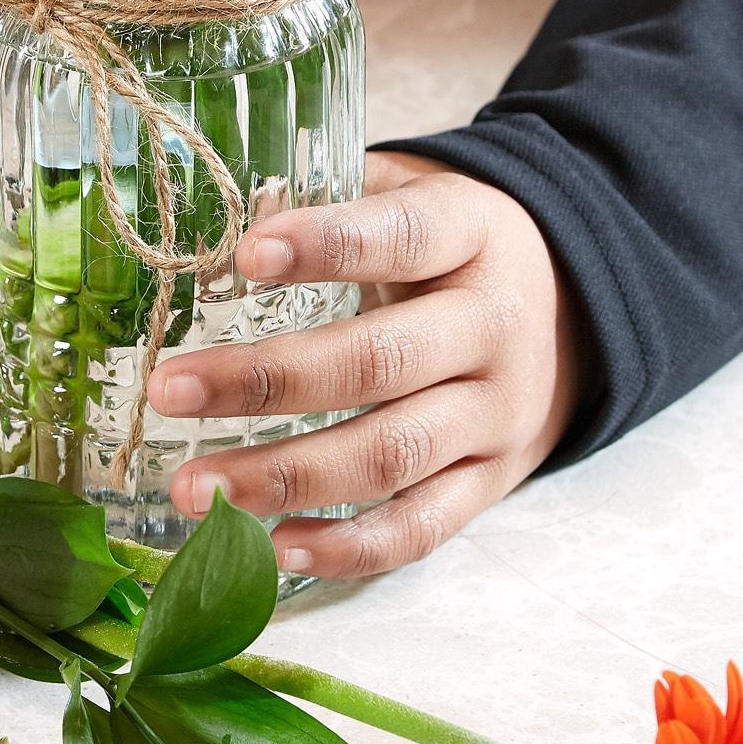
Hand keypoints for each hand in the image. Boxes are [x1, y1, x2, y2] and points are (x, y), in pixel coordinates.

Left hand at [152, 151, 586, 580]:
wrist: (572, 310)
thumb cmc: (452, 247)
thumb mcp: (412, 195)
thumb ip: (331, 198)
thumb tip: (224, 221)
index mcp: (471, 235)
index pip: (403, 236)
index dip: (327, 246)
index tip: (245, 256)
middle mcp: (491, 329)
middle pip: (380, 362)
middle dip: (266, 380)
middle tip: (170, 389)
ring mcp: (494, 416)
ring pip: (390, 455)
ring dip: (284, 475)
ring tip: (193, 486)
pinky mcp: (490, 483)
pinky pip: (420, 527)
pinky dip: (347, 548)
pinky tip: (272, 547)